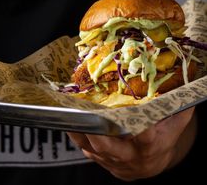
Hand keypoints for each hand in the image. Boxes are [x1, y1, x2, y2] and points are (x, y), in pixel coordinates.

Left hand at [67, 107, 195, 180]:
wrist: (153, 164)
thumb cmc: (163, 141)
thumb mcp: (174, 127)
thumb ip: (177, 110)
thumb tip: (184, 92)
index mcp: (152, 147)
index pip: (147, 140)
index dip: (140, 131)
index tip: (127, 119)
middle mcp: (132, 158)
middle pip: (113, 149)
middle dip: (99, 135)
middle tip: (88, 118)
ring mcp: (116, 163)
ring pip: (96, 151)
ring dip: (83, 134)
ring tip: (72, 118)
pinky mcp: (105, 164)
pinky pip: (89, 153)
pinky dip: (80, 139)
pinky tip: (72, 126)